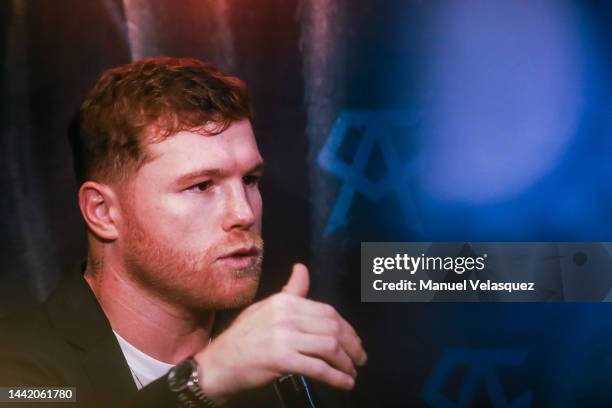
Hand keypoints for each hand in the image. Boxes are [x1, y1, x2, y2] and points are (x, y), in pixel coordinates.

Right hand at [194, 263, 366, 400]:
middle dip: (352, 346)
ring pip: (330, 347)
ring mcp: (284, 337)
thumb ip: (290, 292)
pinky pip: (318, 368)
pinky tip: (344, 383)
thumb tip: (302, 268)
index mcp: (285, 302)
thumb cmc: (243, 337)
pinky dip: (336, 377)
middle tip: (360, 359)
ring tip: (352, 373)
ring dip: (347, 363)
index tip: (355, 342)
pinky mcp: (282, 359)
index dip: (347, 328)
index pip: (327, 312)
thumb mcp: (266, 308)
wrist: (219, 363)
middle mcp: (286, 315)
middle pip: (333, 328)